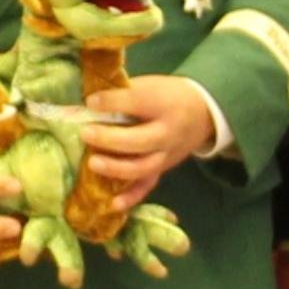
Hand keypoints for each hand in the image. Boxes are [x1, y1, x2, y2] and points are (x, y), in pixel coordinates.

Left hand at [82, 75, 216, 206]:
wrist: (202, 113)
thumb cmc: (167, 95)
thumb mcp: (151, 85)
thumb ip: (123, 93)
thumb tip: (88, 101)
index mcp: (163, 103)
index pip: (137, 102)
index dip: (112, 102)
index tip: (91, 102)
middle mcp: (167, 132)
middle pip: (139, 140)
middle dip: (110, 139)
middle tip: (85, 133)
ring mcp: (166, 154)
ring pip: (142, 167)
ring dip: (116, 168)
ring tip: (92, 163)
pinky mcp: (163, 169)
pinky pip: (148, 185)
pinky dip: (131, 197)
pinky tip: (112, 204)